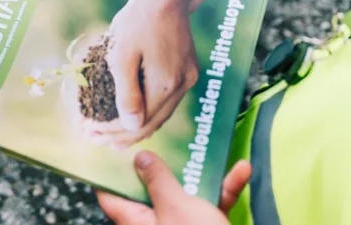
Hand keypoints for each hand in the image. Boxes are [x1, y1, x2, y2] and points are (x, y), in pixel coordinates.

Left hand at [84, 0, 238, 149]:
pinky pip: (167, 101)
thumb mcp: (123, 53)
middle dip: (121, 135)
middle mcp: (181, 86)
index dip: (111, 131)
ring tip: (110, 134)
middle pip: (151, 124)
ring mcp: (187, 79)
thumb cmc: (139, 19)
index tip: (88, 131)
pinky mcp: (188, 71)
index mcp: (165, 84)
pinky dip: (149, 111)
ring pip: (161, 115)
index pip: (137, 123)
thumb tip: (129, 126)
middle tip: (95, 139)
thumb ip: (126, 92)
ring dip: (135, 126)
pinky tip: (133, 113)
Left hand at [97, 152, 250, 224]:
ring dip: (202, 172)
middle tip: (163, 134)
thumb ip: (158, 181)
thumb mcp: (175, 206)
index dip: (108, 171)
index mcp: (136, 220)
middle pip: (150, 188)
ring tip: (210, 147)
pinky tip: (242, 170)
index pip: (110, 195)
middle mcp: (155, 223)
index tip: (110, 146)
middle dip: (162, 163)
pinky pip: (210, 204)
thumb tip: (139, 159)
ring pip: (185, 193)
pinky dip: (224, 189)